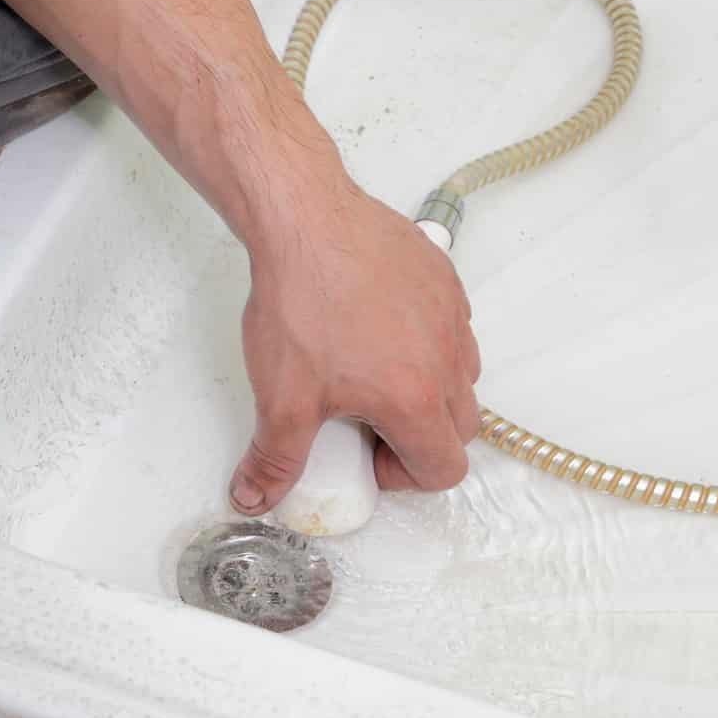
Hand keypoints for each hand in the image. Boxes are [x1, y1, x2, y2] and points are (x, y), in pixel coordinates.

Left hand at [231, 177, 481, 512]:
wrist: (304, 220)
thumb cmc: (299, 302)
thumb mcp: (280, 397)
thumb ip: (274, 459)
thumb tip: (254, 497)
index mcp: (415, 399)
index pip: (443, 469)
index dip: (402, 477)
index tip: (365, 456)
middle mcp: (448, 360)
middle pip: (459, 428)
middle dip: (418, 439)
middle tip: (366, 421)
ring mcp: (452, 317)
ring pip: (462, 378)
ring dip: (428, 392)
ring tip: (370, 373)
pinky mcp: (444, 281)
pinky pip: (453, 330)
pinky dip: (427, 344)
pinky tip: (376, 329)